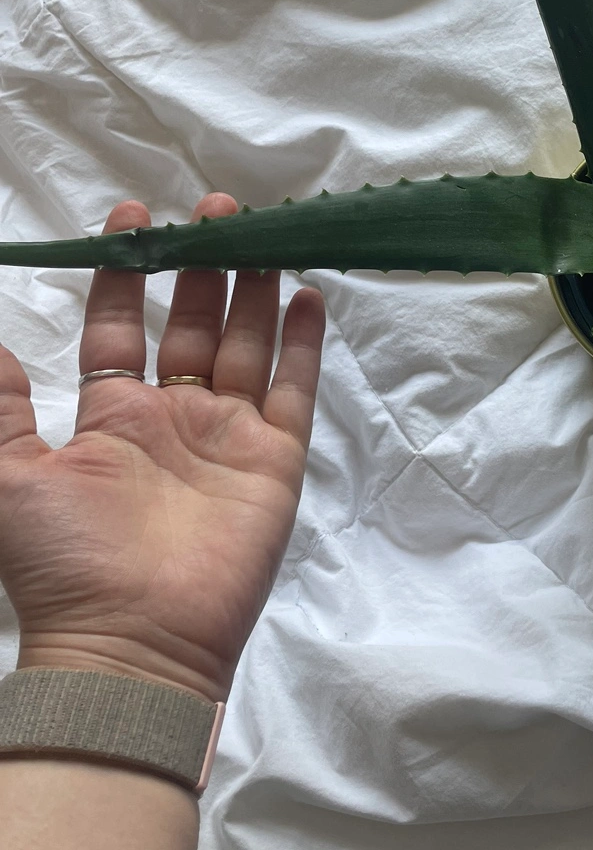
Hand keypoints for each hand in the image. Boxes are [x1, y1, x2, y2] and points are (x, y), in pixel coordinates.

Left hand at [0, 194, 325, 703]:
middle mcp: (173, 418)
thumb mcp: (9, 476)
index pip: (123, 327)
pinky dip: (301, 345)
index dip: (127, 273)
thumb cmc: (64, 561)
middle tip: (211, 209)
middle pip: (193, 324)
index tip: (132, 217)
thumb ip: (1, 407)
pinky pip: (293, 392)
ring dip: (252, 288)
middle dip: (201, 264)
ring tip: (258, 230)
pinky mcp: (275, 462)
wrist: (132, 641)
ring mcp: (229, 438)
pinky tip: (306, 297)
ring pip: (245, 345)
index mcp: (112, 417)